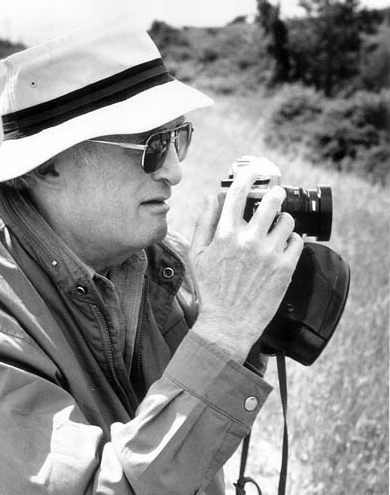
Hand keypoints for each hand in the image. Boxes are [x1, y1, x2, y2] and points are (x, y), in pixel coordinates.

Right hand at [189, 162, 303, 362]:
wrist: (227, 324)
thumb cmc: (211, 291)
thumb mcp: (197, 255)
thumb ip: (204, 223)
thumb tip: (213, 197)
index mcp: (225, 234)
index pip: (240, 192)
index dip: (250, 175)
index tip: (256, 170)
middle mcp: (248, 240)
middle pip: (272, 200)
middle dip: (275, 194)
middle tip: (276, 196)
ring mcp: (269, 253)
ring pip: (287, 220)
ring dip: (283, 221)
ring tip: (276, 229)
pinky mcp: (285, 268)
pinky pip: (297, 241)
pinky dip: (292, 241)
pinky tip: (281, 249)